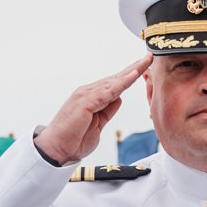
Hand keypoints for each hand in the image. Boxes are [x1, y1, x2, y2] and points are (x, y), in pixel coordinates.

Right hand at [36, 57, 152, 166]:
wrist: (56, 149)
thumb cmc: (73, 139)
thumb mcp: (98, 124)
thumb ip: (107, 111)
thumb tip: (118, 99)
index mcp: (92, 98)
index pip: (115, 83)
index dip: (130, 75)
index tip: (144, 67)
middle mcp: (89, 92)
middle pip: (116, 78)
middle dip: (134, 67)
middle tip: (150, 57)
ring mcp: (86, 95)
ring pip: (114, 81)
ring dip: (132, 71)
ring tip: (146, 61)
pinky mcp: (86, 102)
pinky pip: (108, 91)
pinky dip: (122, 82)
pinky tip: (134, 75)